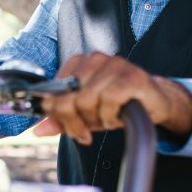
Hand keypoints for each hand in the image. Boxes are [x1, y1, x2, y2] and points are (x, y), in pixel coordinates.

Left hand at [32, 52, 191, 143]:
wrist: (153, 102)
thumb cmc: (117, 104)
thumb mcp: (85, 114)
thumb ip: (61, 119)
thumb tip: (37, 130)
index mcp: (79, 62)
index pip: (52, 91)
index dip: (57, 115)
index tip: (70, 128)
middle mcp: (95, 58)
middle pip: (67, 97)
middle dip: (74, 122)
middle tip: (86, 133)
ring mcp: (115, 64)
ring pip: (86, 100)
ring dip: (95, 120)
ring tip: (106, 120)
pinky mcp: (132, 76)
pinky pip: (108, 101)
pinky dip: (110, 117)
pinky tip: (117, 117)